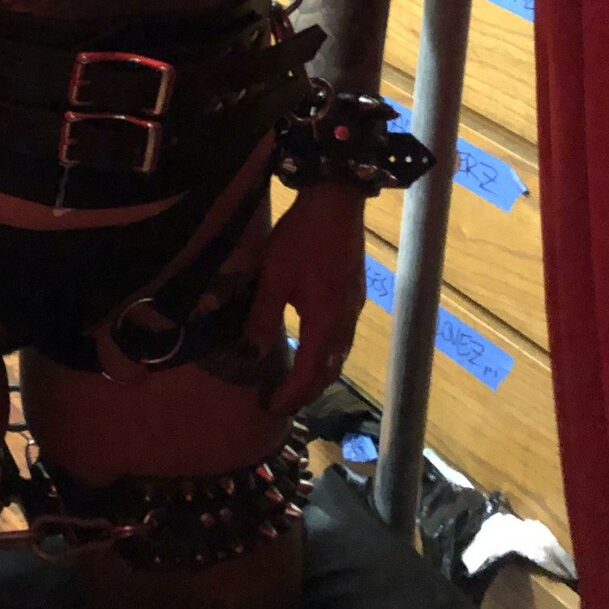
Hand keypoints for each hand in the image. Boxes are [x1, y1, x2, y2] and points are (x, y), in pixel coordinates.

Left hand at [242, 181, 367, 415]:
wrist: (337, 201)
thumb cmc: (302, 236)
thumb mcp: (274, 275)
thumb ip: (264, 316)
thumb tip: (253, 351)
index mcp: (324, 320)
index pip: (310, 372)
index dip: (291, 394)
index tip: (271, 407)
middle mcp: (345, 321)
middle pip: (329, 371)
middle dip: (305, 392)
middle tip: (280, 403)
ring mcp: (354, 308)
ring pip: (339, 356)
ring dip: (318, 376)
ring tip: (294, 384)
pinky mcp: (355, 295)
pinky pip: (343, 339)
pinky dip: (326, 356)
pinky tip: (312, 350)